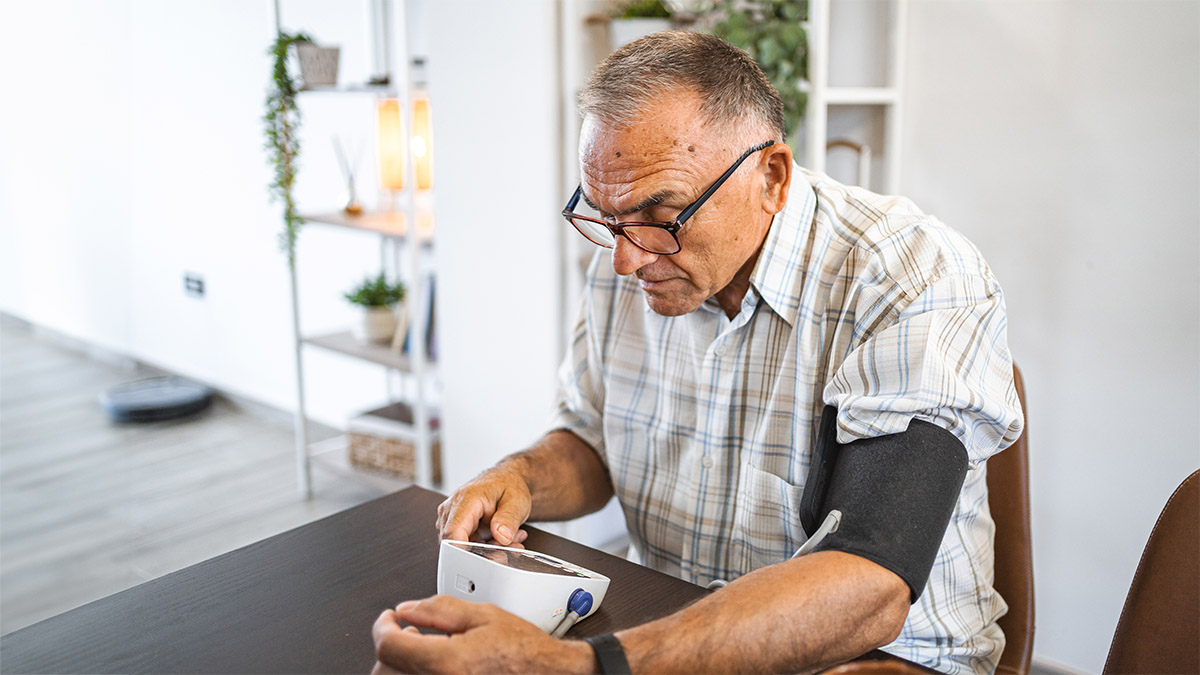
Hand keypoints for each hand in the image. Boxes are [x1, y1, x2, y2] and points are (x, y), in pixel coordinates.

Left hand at [372, 595, 592, 673]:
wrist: (547, 673)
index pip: (389, 648)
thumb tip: (407, 609)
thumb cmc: (523, 650)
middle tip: (408, 630)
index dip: (382, 627)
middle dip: (392, 644)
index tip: (388, 617)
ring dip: (402, 661)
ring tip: (423, 646)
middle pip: (386, 669)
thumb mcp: (483, 616)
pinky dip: (417, 671)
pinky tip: (434, 661)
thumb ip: (439, 610)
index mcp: (446, 662)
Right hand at [436, 465, 531, 546]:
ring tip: (510, 538)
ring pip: (464, 549)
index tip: (482, 561)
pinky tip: (502, 538)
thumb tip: (501, 536)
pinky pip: (468, 547)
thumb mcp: (517, 501)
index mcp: (465, 500)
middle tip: (510, 546)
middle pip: (459, 545)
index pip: (452, 533)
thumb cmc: (508, 486)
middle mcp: (452, 510)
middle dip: (485, 553)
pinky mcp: (457, 529)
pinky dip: (487, 548)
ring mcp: (451, 520)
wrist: (505, 481)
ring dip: (489, 550)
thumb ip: (509, 519)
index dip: (463, 552)